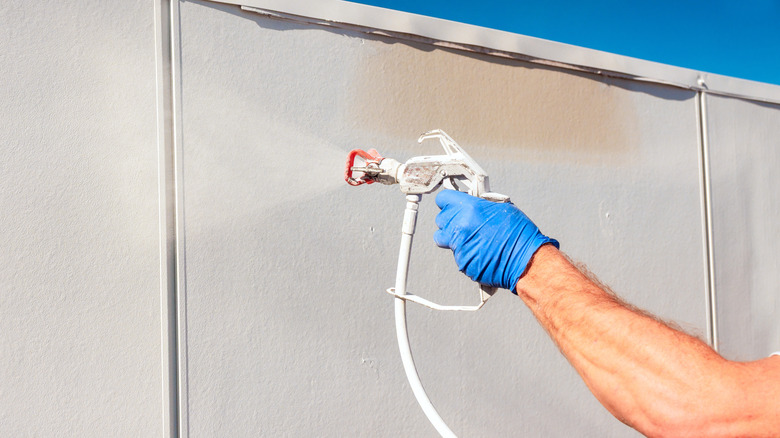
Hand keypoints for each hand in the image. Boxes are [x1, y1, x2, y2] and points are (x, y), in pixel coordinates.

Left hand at [434, 190, 558, 291]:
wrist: (526, 260)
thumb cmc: (519, 233)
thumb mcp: (501, 208)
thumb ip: (479, 205)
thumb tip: (470, 204)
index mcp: (470, 209)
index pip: (443, 199)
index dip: (447, 201)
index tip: (451, 204)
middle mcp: (461, 227)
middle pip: (441, 220)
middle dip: (450, 220)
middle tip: (464, 222)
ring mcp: (460, 246)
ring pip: (444, 238)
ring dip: (453, 236)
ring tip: (471, 238)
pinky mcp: (462, 263)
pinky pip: (457, 254)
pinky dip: (466, 252)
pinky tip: (481, 251)